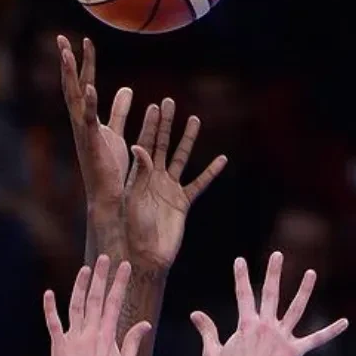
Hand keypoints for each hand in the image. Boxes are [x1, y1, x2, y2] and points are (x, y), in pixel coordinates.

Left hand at [44, 255, 151, 355]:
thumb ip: (133, 342)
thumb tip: (144, 324)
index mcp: (108, 336)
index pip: (115, 302)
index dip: (119, 282)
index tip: (124, 265)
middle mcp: (91, 334)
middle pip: (96, 298)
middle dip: (101, 276)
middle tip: (104, 258)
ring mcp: (74, 339)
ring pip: (76, 306)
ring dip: (79, 286)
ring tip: (84, 269)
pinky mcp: (59, 348)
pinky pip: (53, 324)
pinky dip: (50, 308)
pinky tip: (48, 293)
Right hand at [58, 36, 132, 208]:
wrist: (107, 193)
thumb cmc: (110, 165)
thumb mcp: (117, 130)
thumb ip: (119, 110)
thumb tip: (125, 89)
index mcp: (86, 117)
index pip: (82, 83)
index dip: (83, 63)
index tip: (83, 41)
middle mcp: (80, 121)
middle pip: (71, 85)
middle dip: (67, 62)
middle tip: (61, 38)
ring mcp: (83, 131)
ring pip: (74, 97)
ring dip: (70, 75)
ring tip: (67, 53)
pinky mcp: (93, 142)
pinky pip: (89, 119)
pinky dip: (89, 103)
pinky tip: (89, 87)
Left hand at [125, 98, 226, 270]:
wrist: (147, 254)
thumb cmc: (133, 228)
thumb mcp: (134, 197)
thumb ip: (139, 173)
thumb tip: (138, 146)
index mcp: (139, 175)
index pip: (146, 143)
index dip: (150, 125)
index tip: (154, 106)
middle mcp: (154, 178)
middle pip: (163, 144)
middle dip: (167, 124)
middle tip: (169, 102)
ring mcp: (170, 188)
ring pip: (182, 158)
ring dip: (188, 139)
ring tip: (194, 119)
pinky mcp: (183, 202)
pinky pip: (199, 183)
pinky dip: (210, 172)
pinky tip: (221, 160)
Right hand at [190, 252, 347, 355]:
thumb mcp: (212, 352)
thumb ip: (206, 330)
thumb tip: (195, 314)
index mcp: (247, 325)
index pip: (243, 295)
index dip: (240, 276)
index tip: (239, 260)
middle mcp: (266, 326)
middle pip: (271, 293)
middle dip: (273, 272)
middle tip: (278, 254)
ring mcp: (282, 338)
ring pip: (296, 309)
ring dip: (304, 290)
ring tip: (311, 272)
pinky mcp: (295, 352)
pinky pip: (316, 340)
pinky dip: (330, 331)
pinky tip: (344, 322)